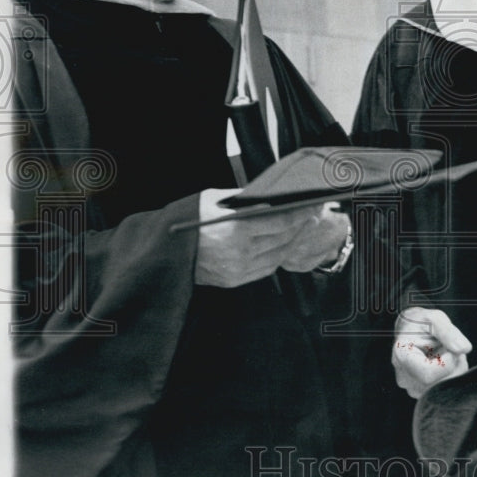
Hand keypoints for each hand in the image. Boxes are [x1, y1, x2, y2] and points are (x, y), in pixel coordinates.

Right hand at [195, 190, 348, 287]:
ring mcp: (237, 269)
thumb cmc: (186, 219)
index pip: (281, 222)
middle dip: (301, 226)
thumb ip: (244, 198)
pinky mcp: (234, 280)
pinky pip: (266, 269)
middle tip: (314, 215)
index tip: (315, 206)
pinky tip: (284, 244)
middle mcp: (239, 252)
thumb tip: (271, 195)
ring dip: (293, 242)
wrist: (161, 251)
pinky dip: (278, 255)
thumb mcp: (213, 199)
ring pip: (278, 255)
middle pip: (283, 239)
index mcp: (235, 229)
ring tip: (302, 228)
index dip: (301, 215)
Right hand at [392, 307, 471, 398]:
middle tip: (450, 346)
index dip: (447, 362)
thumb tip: (464, 349)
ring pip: (446, 387)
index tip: (450, 347)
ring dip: (455, 368)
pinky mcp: (423, 393)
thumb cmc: (423, 323)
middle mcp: (404, 377)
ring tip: (446, 351)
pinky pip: (446, 389)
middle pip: (440, 382)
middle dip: (454, 364)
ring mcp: (413, 388)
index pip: (428, 374)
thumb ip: (448, 332)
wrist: (412, 332)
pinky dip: (452, 375)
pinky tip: (445, 362)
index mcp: (402, 356)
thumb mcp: (435, 318)